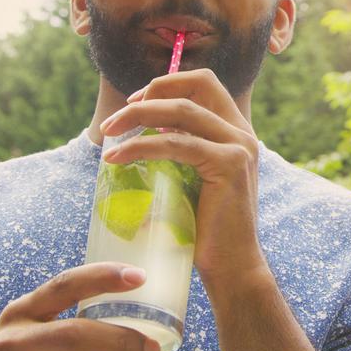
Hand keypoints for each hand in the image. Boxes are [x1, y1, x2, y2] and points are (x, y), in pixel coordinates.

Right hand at [0, 263, 174, 350]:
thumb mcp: (24, 339)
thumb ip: (68, 327)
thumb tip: (139, 321)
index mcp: (20, 314)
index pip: (64, 286)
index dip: (102, 278)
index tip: (140, 276)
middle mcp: (13, 344)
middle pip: (76, 334)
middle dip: (122, 339)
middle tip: (157, 346)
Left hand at [99, 68, 263, 280]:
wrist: (233, 267)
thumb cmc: (207, 232)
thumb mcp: (194, 182)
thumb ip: (180, 156)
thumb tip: (136, 141)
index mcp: (236, 133)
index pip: (206, 84)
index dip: (168, 83)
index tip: (137, 103)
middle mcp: (243, 134)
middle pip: (198, 84)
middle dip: (151, 91)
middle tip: (118, 118)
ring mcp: (239, 147)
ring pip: (182, 110)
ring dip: (138, 115)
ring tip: (108, 133)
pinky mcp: (229, 165)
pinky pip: (176, 144)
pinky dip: (141, 146)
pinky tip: (116, 157)